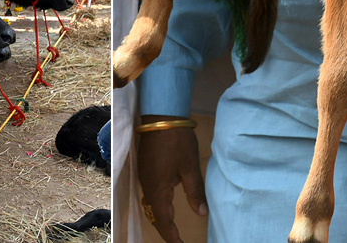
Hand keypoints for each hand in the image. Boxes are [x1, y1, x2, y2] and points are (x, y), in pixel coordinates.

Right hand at [137, 120, 206, 242]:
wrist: (161, 115)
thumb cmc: (178, 141)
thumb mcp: (190, 168)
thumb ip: (195, 192)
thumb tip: (202, 214)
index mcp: (158, 189)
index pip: (163, 221)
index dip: (172, 236)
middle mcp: (147, 186)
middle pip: (155, 214)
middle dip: (166, 228)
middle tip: (178, 238)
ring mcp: (144, 176)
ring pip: (151, 203)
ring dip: (162, 215)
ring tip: (174, 225)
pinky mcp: (145, 167)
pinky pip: (150, 192)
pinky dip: (158, 202)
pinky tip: (167, 202)